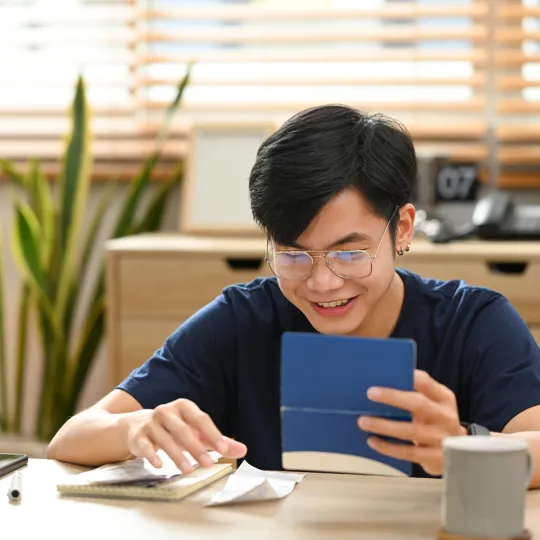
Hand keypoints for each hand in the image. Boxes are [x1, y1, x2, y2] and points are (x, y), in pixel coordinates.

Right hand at [121, 398, 246, 473]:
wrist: (137, 425)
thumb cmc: (173, 428)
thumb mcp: (195, 431)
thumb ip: (217, 440)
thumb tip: (243, 450)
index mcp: (184, 406)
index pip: (201, 419)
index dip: (212, 434)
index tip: (223, 449)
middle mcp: (167, 411)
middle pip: (184, 429)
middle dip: (196, 447)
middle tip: (208, 463)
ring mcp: (151, 422)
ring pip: (166, 439)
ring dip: (178, 455)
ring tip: (189, 469)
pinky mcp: (138, 436)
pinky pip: (145, 445)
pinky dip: (152, 454)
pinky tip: (159, 465)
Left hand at [357, 370, 465, 475]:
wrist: (460, 453)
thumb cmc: (435, 421)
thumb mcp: (433, 404)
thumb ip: (415, 393)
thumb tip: (381, 383)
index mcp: (444, 398)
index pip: (427, 382)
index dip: (409, 377)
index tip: (389, 372)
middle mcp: (445, 416)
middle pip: (419, 404)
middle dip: (393, 397)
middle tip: (370, 393)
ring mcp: (442, 439)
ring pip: (411, 431)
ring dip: (385, 426)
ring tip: (363, 421)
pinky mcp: (435, 458)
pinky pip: (408, 453)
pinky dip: (388, 447)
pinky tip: (372, 441)